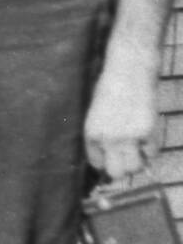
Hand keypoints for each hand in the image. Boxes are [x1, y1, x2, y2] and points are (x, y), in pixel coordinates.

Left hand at [85, 50, 156, 182]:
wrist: (128, 70)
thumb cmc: (111, 89)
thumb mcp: (97, 113)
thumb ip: (102, 134)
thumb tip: (111, 154)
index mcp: (90, 133)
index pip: (96, 163)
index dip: (105, 162)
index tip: (112, 157)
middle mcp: (107, 139)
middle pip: (116, 173)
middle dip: (122, 169)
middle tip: (126, 159)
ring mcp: (127, 137)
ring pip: (136, 168)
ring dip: (138, 161)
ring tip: (137, 148)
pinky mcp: (147, 132)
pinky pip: (152, 153)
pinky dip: (151, 148)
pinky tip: (147, 135)